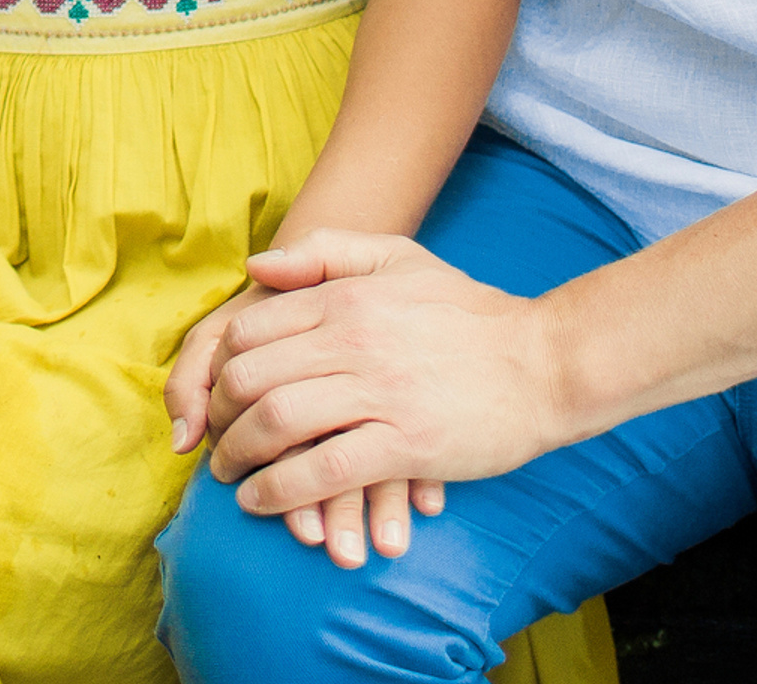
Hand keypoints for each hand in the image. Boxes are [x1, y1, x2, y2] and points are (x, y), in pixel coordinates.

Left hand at [169, 277, 440, 566]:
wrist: (543, 361)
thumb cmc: (467, 310)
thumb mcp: (396, 258)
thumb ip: (324, 253)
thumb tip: (256, 267)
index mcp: (344, 297)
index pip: (251, 330)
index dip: (220, 367)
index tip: (215, 394)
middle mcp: (351, 340)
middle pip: (252, 378)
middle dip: (218, 416)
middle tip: (213, 441)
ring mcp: (377, 393)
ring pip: (278, 423)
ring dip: (238, 455)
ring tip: (228, 475)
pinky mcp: (404, 444)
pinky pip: (323, 470)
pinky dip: (280, 490)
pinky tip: (261, 502)